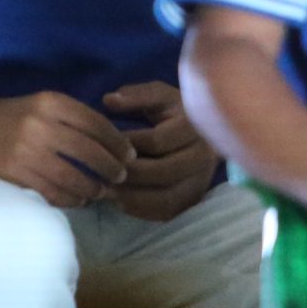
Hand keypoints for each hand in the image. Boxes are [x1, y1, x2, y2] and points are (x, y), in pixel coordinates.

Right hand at [0, 91, 135, 208]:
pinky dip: (70, 199)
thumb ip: (73, 118)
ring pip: (73, 175)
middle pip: (90, 151)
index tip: (131, 155)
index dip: (118, 142)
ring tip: (101, 192)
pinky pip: (52, 191)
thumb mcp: (43, 104)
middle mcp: (43, 123)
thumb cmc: (12, 115)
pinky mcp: (16, 172)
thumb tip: (112, 142)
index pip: (96, 123)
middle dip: (111, 167)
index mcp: (53, 102)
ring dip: (93, 188)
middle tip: (121, 177)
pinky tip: (78, 199)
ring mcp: (28, 149)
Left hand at [103, 81, 221, 221]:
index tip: (105, 144)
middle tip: (101, 173)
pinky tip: (120, 202)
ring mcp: (201, 181)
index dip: (128, 144)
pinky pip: (167, 212)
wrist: (204, 133)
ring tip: (107, 191)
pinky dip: (141, 210)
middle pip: (163, 173)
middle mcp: (203, 156)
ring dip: (132, 198)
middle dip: (129, 174)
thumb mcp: (158, 95)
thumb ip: (135, 96)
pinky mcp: (194, 199)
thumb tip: (108, 101)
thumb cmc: (174, 111)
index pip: (157, 141)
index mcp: (194, 126)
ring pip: (166, 198)